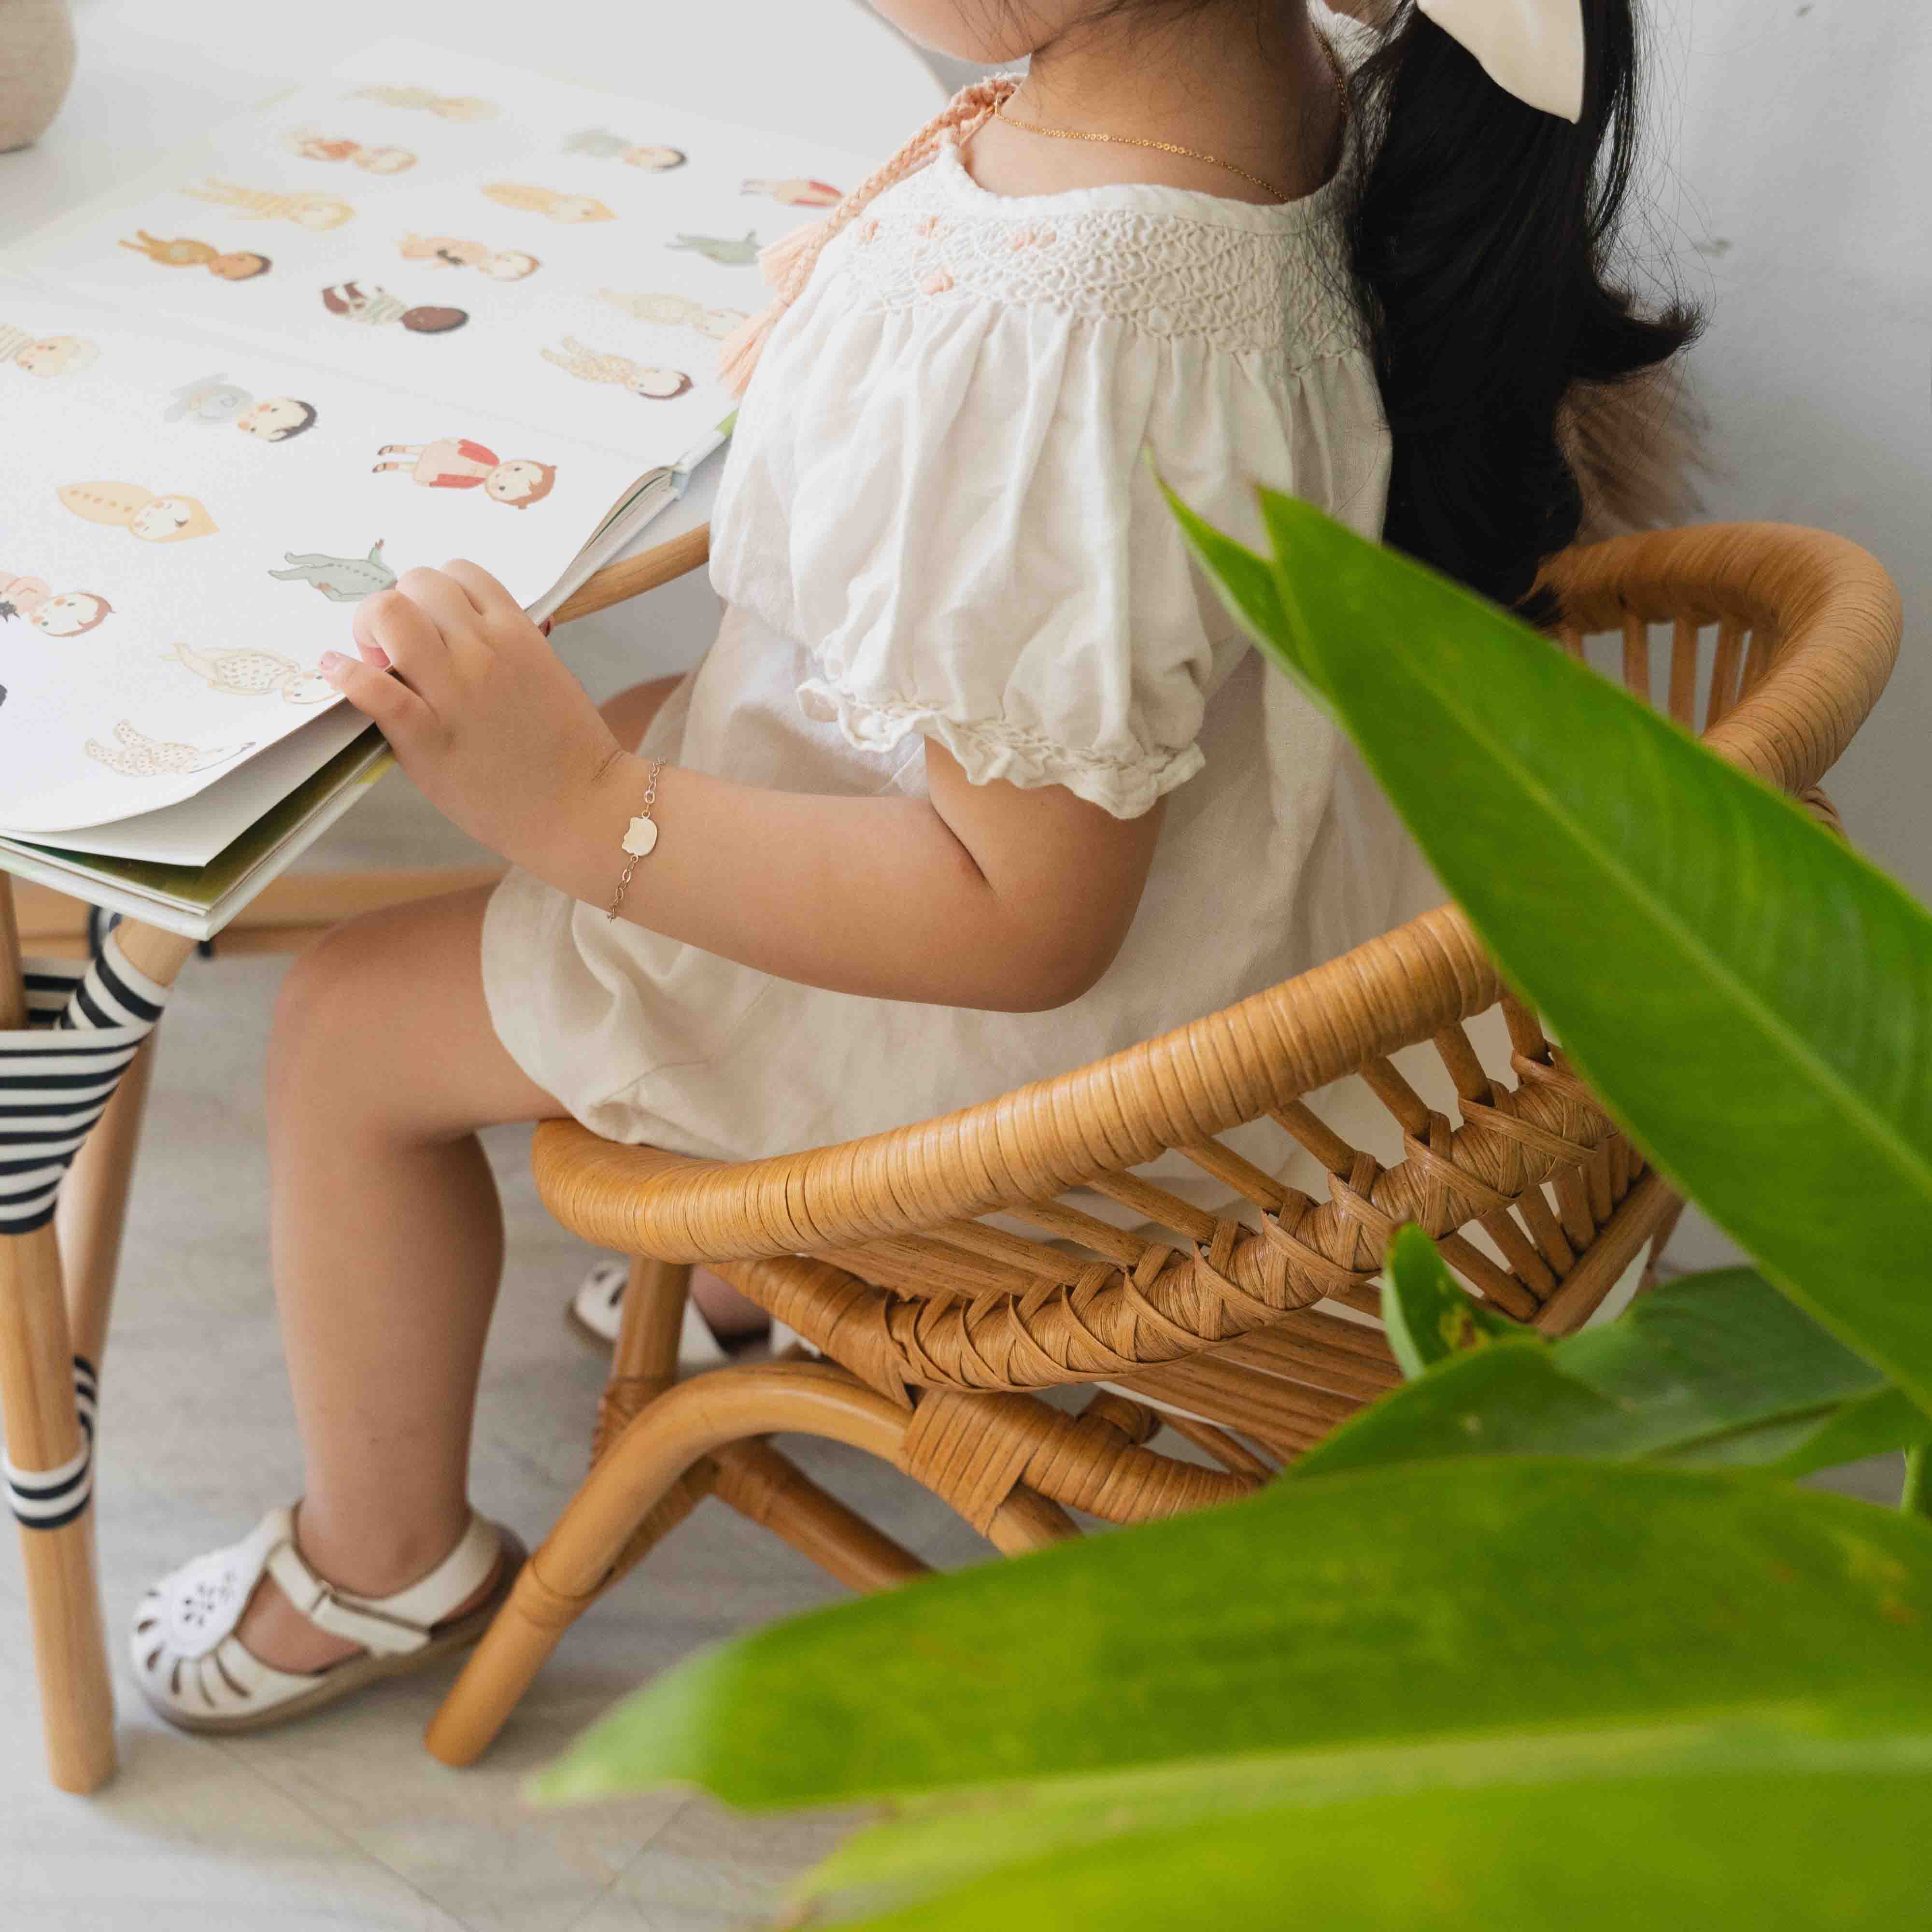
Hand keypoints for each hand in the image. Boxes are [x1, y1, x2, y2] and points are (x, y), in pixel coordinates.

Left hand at [320, 562, 634, 873]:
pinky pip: (373, 687)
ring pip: (391, 614)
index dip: (436, 594)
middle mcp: (484, 650)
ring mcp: (455, 691)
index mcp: (518, 633)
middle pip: (419, 583)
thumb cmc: (568, 749)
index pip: (460, 572)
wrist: (582, 809)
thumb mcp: (548, 676)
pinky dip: (346, 673)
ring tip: (378, 660)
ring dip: (373, 629)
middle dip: (402, 607)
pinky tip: (336, 670)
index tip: (434, 627)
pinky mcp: (427, 736)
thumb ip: (514, 644)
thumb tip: (478, 623)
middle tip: (400, 648)